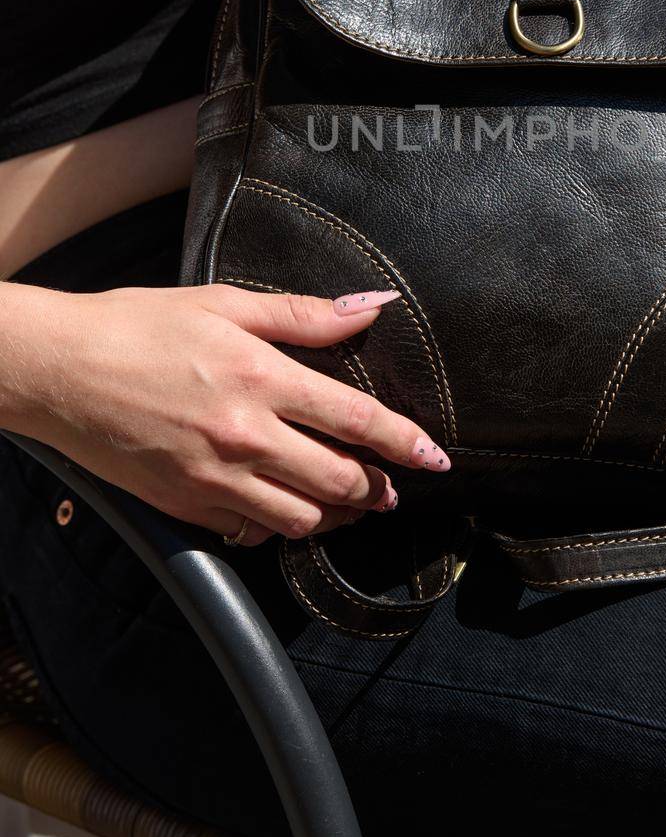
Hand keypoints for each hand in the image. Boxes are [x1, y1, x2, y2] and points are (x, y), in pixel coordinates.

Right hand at [0, 282, 450, 548]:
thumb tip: (372, 307)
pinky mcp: (185, 505)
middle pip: (340, 480)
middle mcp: (244, 436)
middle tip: (395, 486)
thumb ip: (305, 315)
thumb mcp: (225, 304)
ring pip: (302, 517)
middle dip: (379, 487)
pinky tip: (286, 508)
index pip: (356, 419)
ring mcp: (213, 479)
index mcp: (261, 378)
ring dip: (337, 513)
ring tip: (351, 501)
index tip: (436, 458)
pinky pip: (252, 532)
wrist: (57, 370)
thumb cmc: (137, 326)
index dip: (405, 443)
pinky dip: (280, 526)